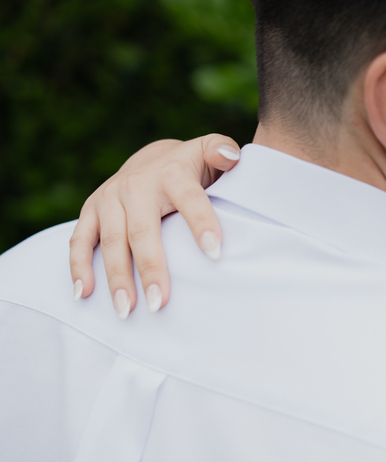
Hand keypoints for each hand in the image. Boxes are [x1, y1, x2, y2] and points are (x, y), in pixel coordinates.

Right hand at [69, 134, 238, 317]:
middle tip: (159, 302)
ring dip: (116, 277)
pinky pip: (80, 240)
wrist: (153, 158)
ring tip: (126, 310)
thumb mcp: (209, 153)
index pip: (190, 199)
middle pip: (143, 230)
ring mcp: (109, 199)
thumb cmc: (192, 167)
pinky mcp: (91, 211)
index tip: (215, 253)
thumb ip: (221, 151)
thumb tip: (232, 157)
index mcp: (172, 173)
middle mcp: (136, 185)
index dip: (202, 223)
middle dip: (151, 267)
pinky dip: (78, 267)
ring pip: (111, 241)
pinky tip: (84, 294)